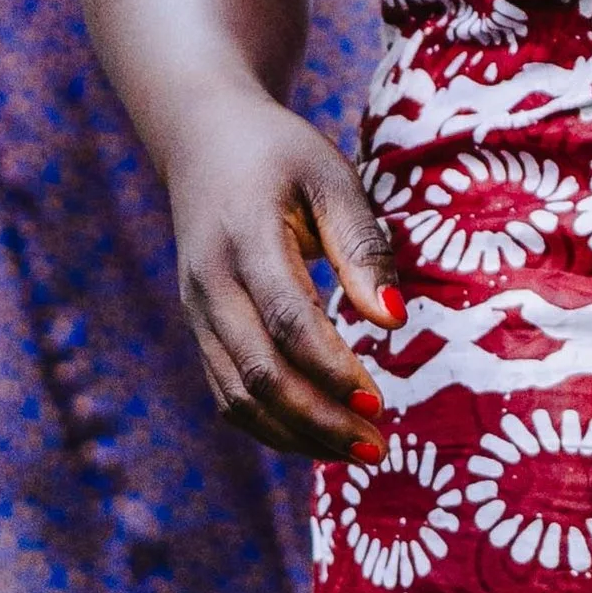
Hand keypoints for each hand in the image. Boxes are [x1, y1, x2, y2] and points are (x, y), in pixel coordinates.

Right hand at [164, 93, 401, 462]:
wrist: (203, 139)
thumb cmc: (281, 154)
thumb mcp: (331, 177)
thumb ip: (362, 247)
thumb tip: (394, 323)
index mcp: (245, 239)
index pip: (288, 320)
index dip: (332, 368)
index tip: (378, 401)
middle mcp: (210, 284)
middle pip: (259, 373)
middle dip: (318, 420)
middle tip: (377, 447)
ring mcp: (197, 312)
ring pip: (237, 396)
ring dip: (295, 434)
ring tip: (355, 454)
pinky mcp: (198, 329)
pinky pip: (227, 392)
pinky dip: (269, 425)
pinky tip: (317, 437)